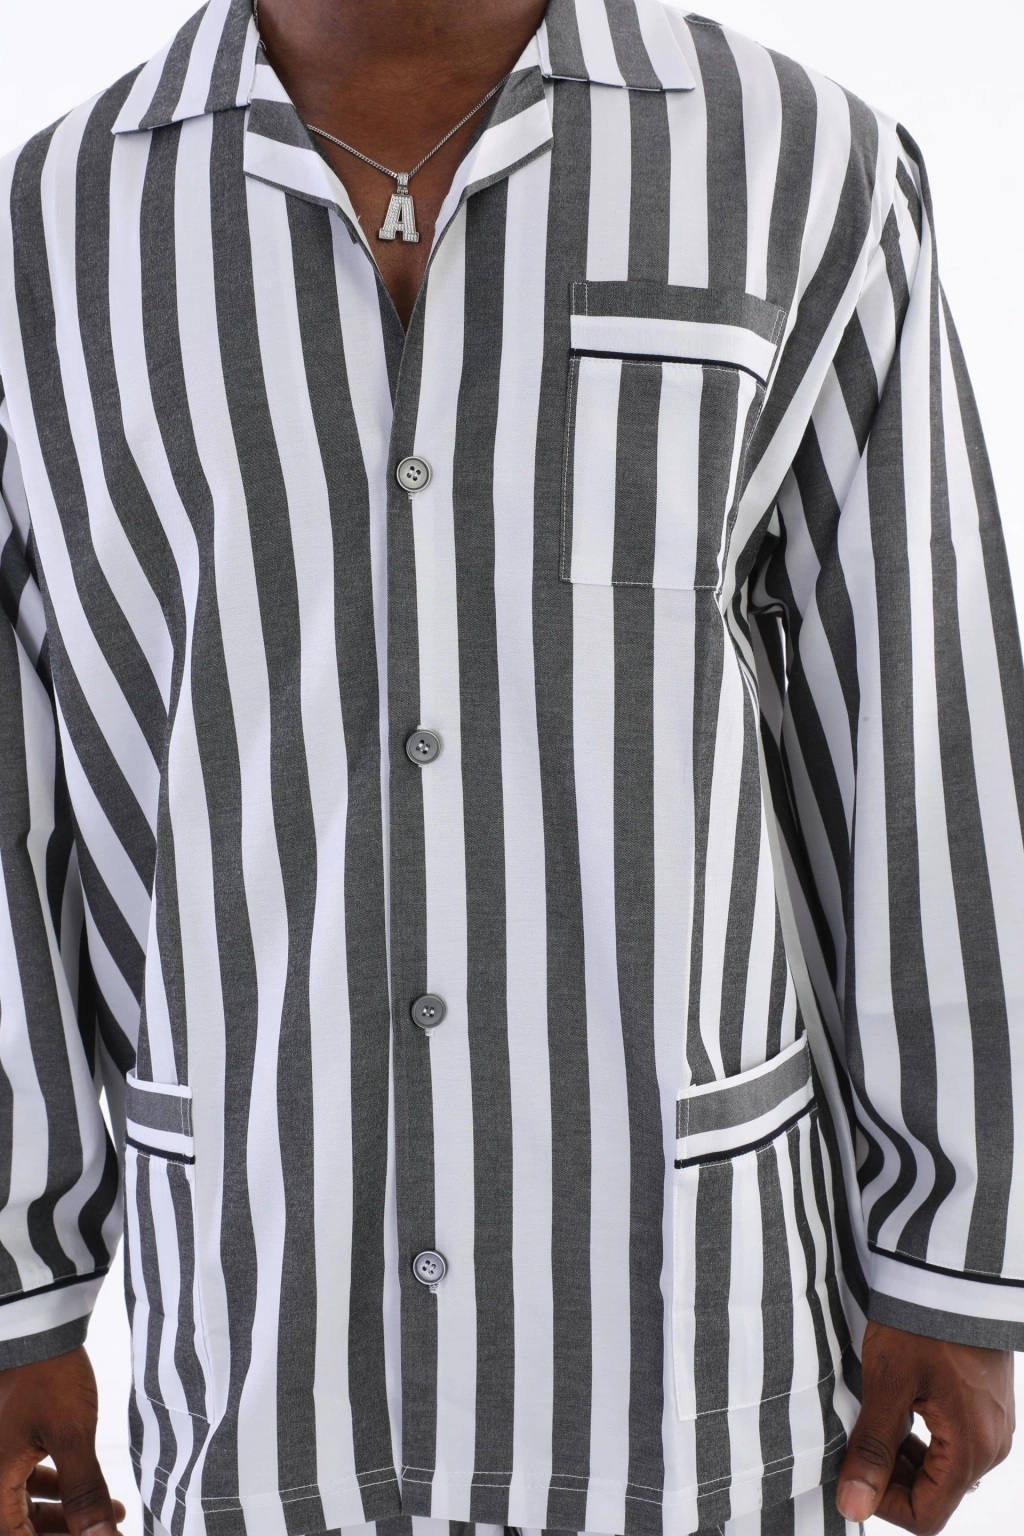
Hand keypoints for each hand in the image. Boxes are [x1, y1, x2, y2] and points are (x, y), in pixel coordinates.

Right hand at [0, 1347, 124, 1535]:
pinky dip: (60, 1488)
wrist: (36, 1326)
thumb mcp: (72, 1436)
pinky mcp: (10, 1441)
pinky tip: (89, 1485)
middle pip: (21, 1525)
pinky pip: (27, 1480)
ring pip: (26, 1505)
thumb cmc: (48, 1376)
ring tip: (111, 1515)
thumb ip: (84, 1493)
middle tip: (103, 1533)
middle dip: (65, 1532)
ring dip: (67, 1513)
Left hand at [836, 1321, 1013, 1532]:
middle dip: (891, 1476)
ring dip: (903, 1455)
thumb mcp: (887, 1383)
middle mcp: (991, 1446)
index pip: (926, 1516)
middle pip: (935, 1494)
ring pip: (942, 1469)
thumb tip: (853, 1507)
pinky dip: (921, 1436)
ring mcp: (993, 1426)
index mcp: (972, 1450)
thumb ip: (872, 1449)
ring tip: (874, 1418)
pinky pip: (953, 1442)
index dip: (883, 1503)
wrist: (953, 1272)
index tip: (853, 1470)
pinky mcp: (987, 1407)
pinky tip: (897, 1405)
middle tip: (857, 1439)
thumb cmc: (921, 1323)